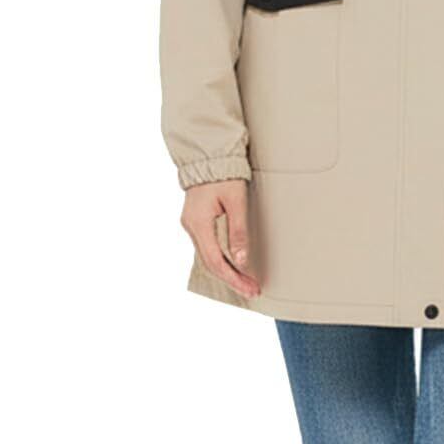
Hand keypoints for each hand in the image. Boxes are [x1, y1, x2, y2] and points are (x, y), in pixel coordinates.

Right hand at [181, 179, 260, 298]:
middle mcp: (191, 226)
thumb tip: (242, 261)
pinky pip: (207, 246)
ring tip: (246, 282)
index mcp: (198, 223)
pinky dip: (221, 258)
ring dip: (227, 270)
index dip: (234, 277)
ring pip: (208, 256)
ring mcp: (192, 224)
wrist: (210, 154)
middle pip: (211, 262)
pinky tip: (234, 265)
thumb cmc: (224, 174)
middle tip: (252, 289)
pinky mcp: (196, 220)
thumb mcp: (236, 201)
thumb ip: (238, 231)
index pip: (216, 261)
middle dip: (232, 278)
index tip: (251, 287)